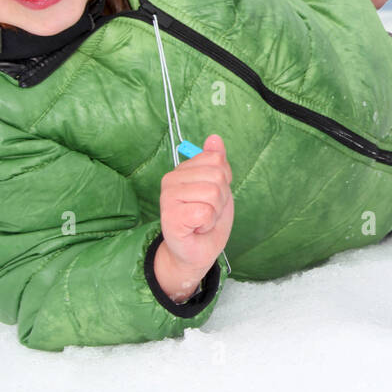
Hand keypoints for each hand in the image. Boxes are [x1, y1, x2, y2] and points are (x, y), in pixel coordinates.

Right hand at [154, 135, 234, 302]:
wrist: (196, 252)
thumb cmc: (206, 220)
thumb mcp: (218, 186)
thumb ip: (216, 162)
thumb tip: (214, 138)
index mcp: (182, 170)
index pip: (217, 160)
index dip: (224, 181)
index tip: (213, 197)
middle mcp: (171, 179)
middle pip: (217, 176)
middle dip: (221, 198)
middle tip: (208, 211)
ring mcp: (168, 198)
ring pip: (213, 193)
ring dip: (215, 212)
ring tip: (202, 220)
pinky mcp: (170, 216)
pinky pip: (205, 211)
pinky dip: (207, 223)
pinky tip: (196, 228)